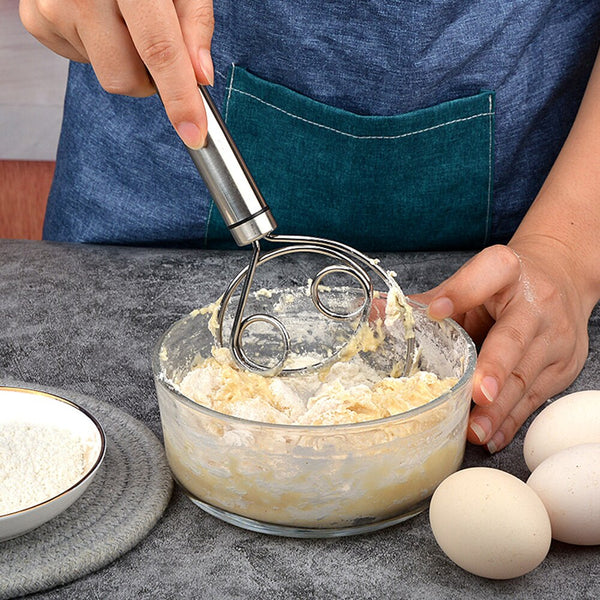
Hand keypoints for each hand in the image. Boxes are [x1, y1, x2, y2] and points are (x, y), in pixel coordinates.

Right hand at [19, 0, 213, 147]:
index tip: (193, 133)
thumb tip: (200, 76)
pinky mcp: (36, 20)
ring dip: (124, 59)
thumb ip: (194, 23)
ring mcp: (52, 7)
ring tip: (122, 17)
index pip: (159, 50)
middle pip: (126, 78)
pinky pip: (82, 61)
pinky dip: (98, 48)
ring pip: (106, 74)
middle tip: (155, 46)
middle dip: (150, 78)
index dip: (179, 98)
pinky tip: (98, 18)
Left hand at [413, 240, 591, 452]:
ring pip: (526, 376)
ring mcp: (555, 337)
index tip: (436, 310)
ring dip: (500, 408)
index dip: (462, 291)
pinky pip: (536, 398)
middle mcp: (536, 304)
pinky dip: (511, 420)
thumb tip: (376, 312)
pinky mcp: (562, 367)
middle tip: (477, 394)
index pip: (488, 272)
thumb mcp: (472, 283)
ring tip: (475, 429)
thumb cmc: (506, 287)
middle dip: (496, 368)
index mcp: (506, 271)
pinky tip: (492, 435)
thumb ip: (429, 300)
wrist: (561, 280)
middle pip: (514, 337)